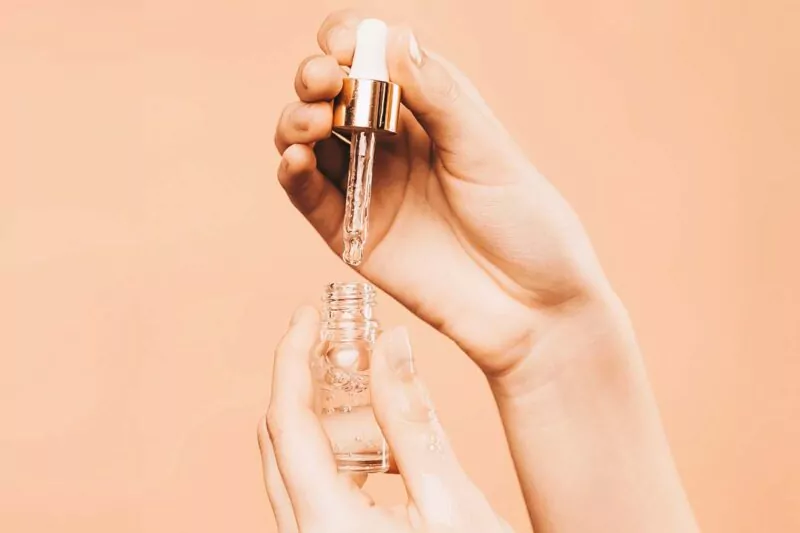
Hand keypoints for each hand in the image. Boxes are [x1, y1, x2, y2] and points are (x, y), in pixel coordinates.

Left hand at [257, 306, 513, 532]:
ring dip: (327, 421)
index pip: (285, 423)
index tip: (307, 315)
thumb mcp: (451, 497)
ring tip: (371, 391)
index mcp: (326, 526)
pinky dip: (340, 455)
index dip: (291, 359)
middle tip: (339, 341)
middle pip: (279, 441)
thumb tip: (391, 344)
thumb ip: (412, 418)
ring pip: (295, 466)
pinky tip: (381, 443)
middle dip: (305, 384)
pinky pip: (316, 488)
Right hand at [274, 10, 613, 379]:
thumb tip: (394, 36)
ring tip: (314, 122)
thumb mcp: (488, 152)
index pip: (376, 59)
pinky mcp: (350, 233)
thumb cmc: (527, 225)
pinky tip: (297, 158)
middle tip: (326, 80)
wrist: (532, 309)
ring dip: (297, 119)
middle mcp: (392, 144)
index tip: (346, 42)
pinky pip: (307, 195)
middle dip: (317, 76)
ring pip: (308, 139)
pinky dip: (292, 173)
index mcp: (429, 112)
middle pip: (332, 94)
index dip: (352, 41)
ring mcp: (368, 187)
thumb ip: (439, 96)